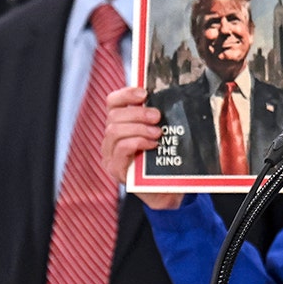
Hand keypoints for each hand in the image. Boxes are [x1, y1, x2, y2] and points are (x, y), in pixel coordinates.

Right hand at [101, 86, 182, 209]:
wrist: (168, 190)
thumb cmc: (166, 160)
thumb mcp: (163, 135)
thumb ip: (159, 119)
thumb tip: (172, 97)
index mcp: (120, 125)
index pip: (113, 102)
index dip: (126, 94)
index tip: (144, 93)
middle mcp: (111, 139)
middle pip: (113, 116)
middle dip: (137, 113)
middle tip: (157, 117)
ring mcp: (110, 155)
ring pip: (114, 131)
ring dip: (138, 128)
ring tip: (157, 133)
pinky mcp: (115, 170)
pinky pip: (119, 149)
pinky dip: (137, 142)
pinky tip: (152, 145)